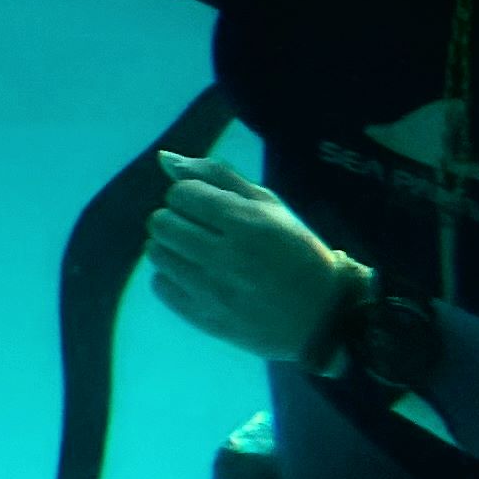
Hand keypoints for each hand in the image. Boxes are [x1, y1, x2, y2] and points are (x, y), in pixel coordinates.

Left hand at [147, 151, 356, 362]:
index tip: (206, 204)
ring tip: (195, 250)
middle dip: (174, 217)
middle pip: (161, 223)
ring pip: (156, 254)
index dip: (188, 193)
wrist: (321, 316)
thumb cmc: (295, 250)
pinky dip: (170, 275)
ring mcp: (214, 294)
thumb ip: (216, 176)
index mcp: (247, 224)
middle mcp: (227, 259)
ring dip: (169, 245)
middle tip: (198, 227)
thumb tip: (164, 159)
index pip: (181, 194)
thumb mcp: (269, 205)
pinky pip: (160, 286)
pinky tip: (195, 275)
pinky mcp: (206, 320)